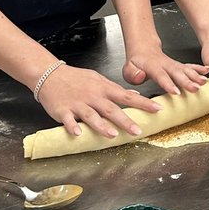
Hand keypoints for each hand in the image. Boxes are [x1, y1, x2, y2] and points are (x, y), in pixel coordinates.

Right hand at [36, 62, 161, 138]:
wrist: (50, 75)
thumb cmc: (76, 78)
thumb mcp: (98, 80)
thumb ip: (115, 89)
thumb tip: (134, 94)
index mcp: (103, 89)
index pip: (127, 96)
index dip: (143, 103)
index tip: (158, 109)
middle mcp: (93, 96)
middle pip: (111, 109)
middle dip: (125, 120)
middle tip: (138, 130)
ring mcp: (78, 103)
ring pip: (91, 115)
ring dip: (102, 125)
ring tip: (112, 134)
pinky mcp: (63, 111)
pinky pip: (68, 120)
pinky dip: (73, 127)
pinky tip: (78, 134)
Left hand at [122, 47, 208, 95]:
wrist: (144, 50)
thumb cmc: (136, 63)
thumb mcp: (128, 68)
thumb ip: (132, 73)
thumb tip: (139, 76)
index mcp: (153, 66)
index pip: (161, 75)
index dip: (168, 83)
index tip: (176, 92)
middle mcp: (165, 65)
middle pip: (177, 73)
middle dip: (187, 81)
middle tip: (196, 88)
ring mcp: (173, 64)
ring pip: (186, 69)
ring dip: (196, 76)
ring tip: (204, 81)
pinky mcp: (179, 65)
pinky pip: (190, 66)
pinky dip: (199, 68)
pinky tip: (207, 71)